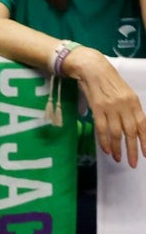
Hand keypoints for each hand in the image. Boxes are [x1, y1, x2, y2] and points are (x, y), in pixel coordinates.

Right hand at [66, 47, 145, 166]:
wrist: (93, 69)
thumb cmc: (109, 82)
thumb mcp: (125, 94)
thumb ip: (130, 110)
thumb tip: (133, 128)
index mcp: (134, 102)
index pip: (143, 125)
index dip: (145, 141)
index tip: (145, 154)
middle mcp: (124, 106)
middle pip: (130, 132)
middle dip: (132, 149)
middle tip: (133, 163)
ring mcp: (110, 107)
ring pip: (116, 133)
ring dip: (117, 148)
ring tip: (118, 158)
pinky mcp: (97, 109)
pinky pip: (102, 129)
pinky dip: (104, 141)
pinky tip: (106, 149)